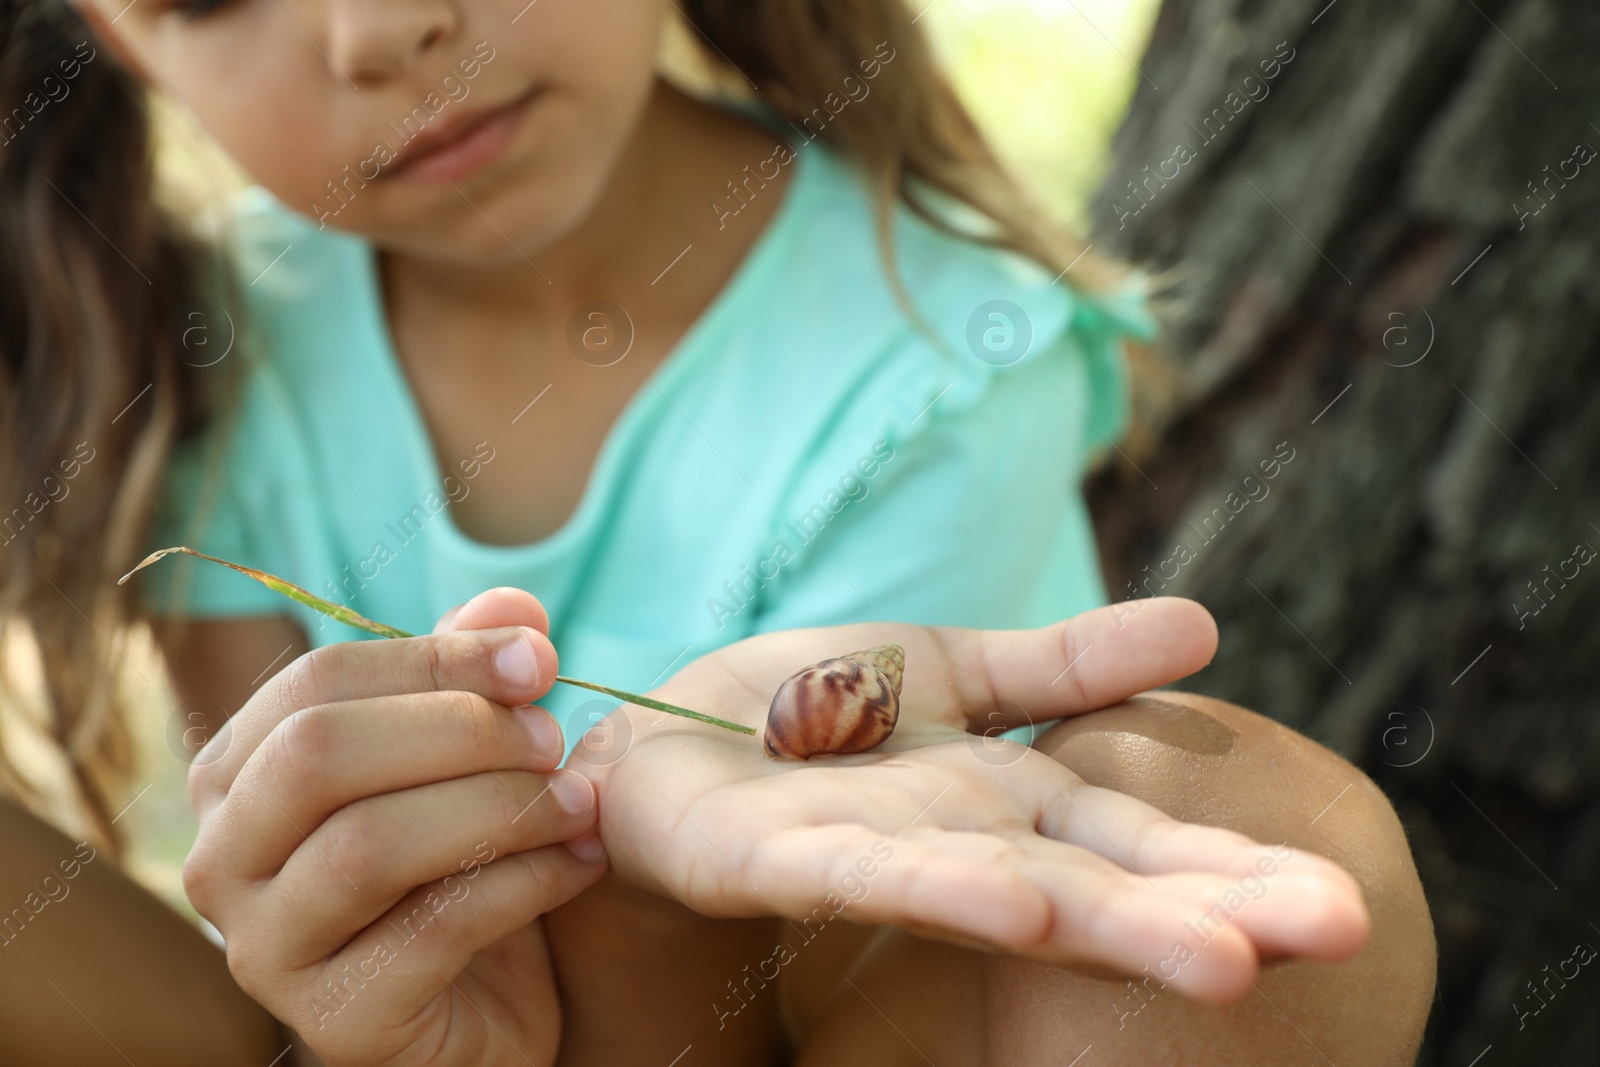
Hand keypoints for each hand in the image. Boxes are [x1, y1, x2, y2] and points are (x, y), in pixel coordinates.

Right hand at [184, 589, 606, 1066]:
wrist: (489, 1005)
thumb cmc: (460, 863)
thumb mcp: (463, 758)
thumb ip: (469, 677)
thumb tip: (515, 604)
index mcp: (238, 774)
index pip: (317, 683)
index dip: (435, 658)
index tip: (539, 657)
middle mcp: (222, 861)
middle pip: (318, 754)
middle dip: (457, 730)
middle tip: (555, 736)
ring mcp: (265, 951)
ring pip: (367, 846)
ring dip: (496, 808)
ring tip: (580, 801)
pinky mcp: (337, 1024)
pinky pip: (432, 931)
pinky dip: (526, 882)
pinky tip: (584, 861)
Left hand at [570, 598, 1368, 1002]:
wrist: (671, 734)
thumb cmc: (816, 714)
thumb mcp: (955, 667)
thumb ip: (1071, 663)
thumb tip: (1208, 625)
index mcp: (1011, 800)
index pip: (1140, 838)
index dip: (1233, 866)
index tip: (1339, 899)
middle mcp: (964, 845)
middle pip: (1101, 881)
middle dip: (1213, 911)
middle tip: (1336, 936)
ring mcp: (880, 858)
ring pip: (1010, 896)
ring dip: (1111, 926)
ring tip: (1220, 959)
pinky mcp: (784, 859)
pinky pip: (875, 876)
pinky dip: (953, 890)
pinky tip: (1025, 907)